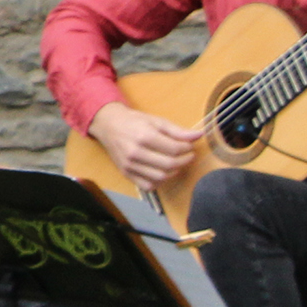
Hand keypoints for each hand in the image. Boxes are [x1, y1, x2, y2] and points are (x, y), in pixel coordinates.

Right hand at [89, 101, 203, 190]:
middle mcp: (135, 152)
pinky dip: (159, 182)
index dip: (187, 149)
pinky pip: (147, 185)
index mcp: (144, 136)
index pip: (174, 149)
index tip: (190, 146)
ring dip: (174, 172)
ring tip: (177, 163)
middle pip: (169, 164)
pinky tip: (163, 172)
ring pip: (160, 177)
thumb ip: (177, 131)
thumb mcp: (156, 121)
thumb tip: (198, 135)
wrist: (108, 124)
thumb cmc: (134, 121)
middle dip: (184, 161)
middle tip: (188, 155)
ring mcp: (129, 165)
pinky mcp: (125, 173)